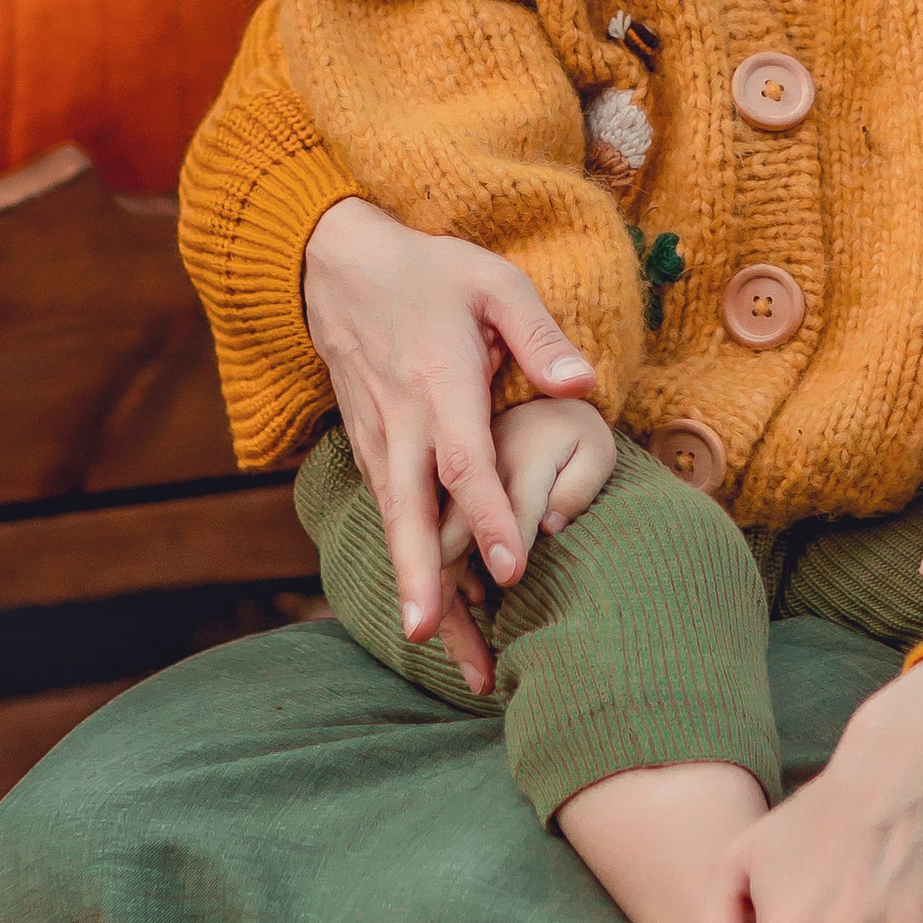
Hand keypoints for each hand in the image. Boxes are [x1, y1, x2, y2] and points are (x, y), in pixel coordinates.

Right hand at [303, 198, 597, 648]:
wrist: (337, 268)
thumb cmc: (431, 275)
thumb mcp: (494, 281)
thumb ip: (540, 335)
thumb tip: (585, 385)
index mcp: (440, 383)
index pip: (463, 462)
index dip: (486, 517)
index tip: (511, 570)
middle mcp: (403, 422)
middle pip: (411, 513)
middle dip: (424, 580)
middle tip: (434, 641)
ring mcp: (378, 441)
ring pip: (396, 528)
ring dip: (416, 590)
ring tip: (443, 654)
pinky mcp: (368, 451)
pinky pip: (389, 517)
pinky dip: (407, 565)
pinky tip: (431, 611)